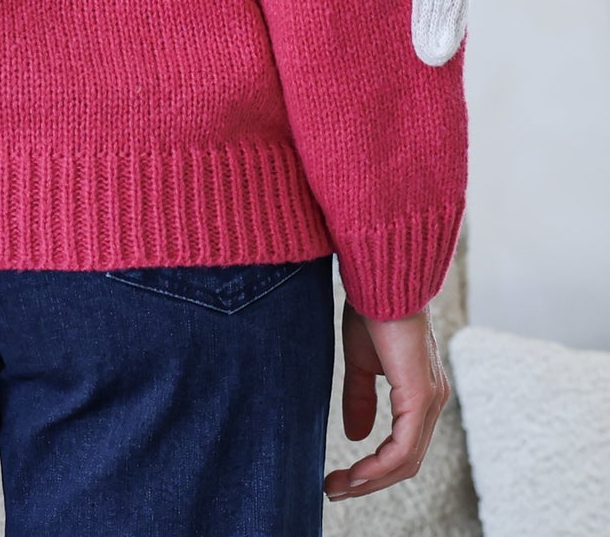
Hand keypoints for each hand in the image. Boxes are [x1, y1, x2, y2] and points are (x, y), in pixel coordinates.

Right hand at [324, 299, 450, 499]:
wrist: (382, 276)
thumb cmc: (373, 307)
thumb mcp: (361, 360)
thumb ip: (360, 396)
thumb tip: (356, 436)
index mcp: (421, 391)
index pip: (403, 445)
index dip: (373, 468)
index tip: (340, 477)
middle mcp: (432, 400)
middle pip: (405, 461)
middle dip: (369, 482)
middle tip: (334, 490)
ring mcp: (430, 399)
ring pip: (406, 460)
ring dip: (371, 480)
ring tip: (339, 487)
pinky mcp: (420, 395)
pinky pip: (403, 447)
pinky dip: (379, 466)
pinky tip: (355, 473)